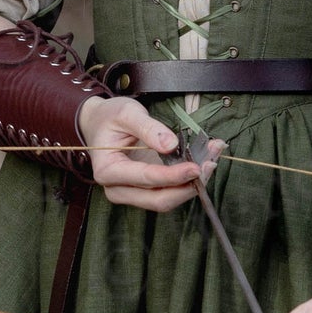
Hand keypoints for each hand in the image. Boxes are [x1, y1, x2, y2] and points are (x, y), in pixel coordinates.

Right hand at [79, 96, 223, 211]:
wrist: (99, 124)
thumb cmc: (109, 118)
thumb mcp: (126, 113)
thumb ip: (148, 128)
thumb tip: (171, 144)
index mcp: (108, 171)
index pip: (145, 178)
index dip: (173, 176)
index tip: (196, 166)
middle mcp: (118, 189)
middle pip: (158, 200)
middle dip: (187, 186)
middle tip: (210, 164)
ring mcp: (132, 193)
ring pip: (167, 200)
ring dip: (192, 184)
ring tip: (212, 159)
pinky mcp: (146, 191)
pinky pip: (170, 191)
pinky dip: (189, 180)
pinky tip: (204, 161)